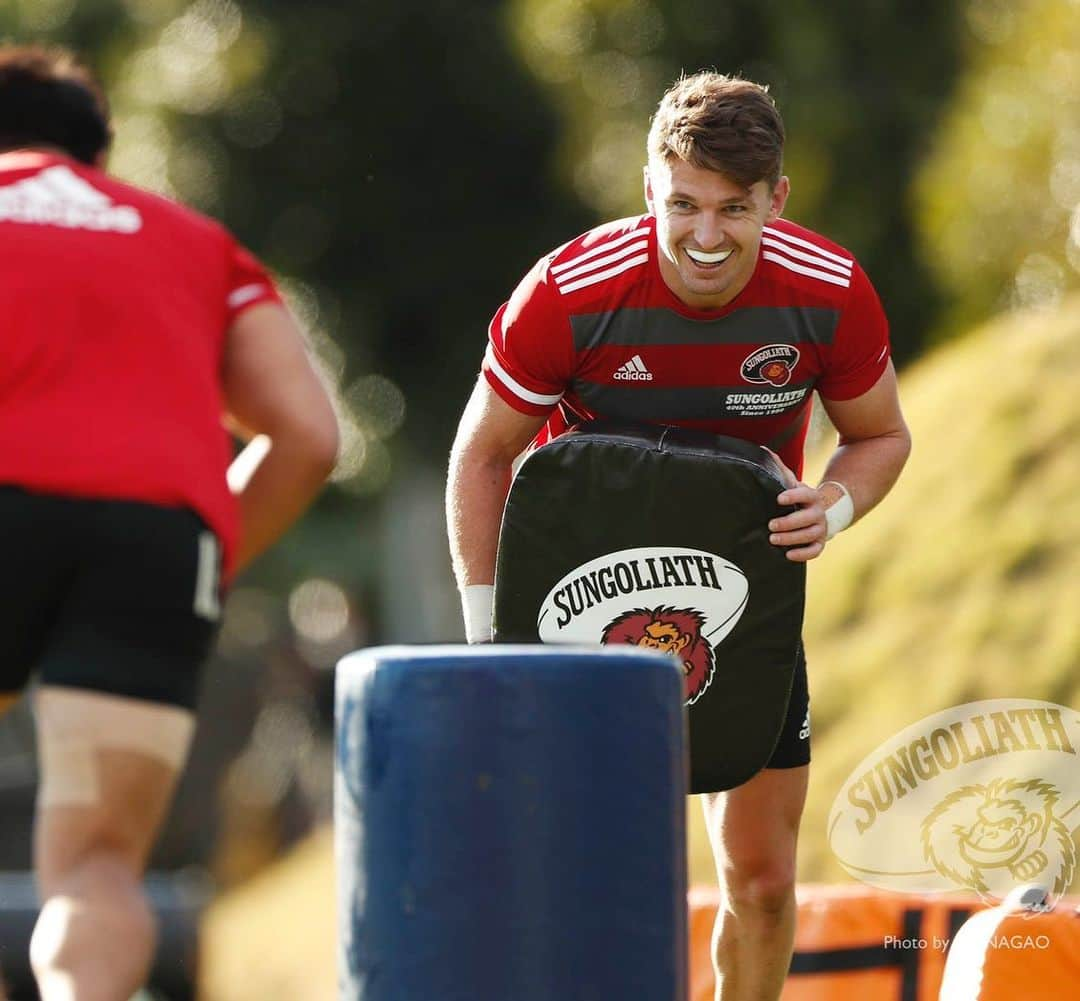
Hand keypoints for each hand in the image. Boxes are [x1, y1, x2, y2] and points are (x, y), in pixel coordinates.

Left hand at [761, 448, 826, 562]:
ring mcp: (820, 529)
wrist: (819, 514)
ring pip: (810, 535)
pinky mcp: (819, 543)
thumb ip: (779, 470)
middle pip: (807, 518)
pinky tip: (788, 555)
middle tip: (770, 525)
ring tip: (773, 539)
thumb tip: (763, 450)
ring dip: (792, 538)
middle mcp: (818, 512)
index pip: (806, 494)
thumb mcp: (791, 484)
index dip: (794, 495)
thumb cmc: (798, 499)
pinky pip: (815, 551)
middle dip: (789, 522)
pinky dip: (802, 554)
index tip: (778, 499)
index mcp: (811, 496)